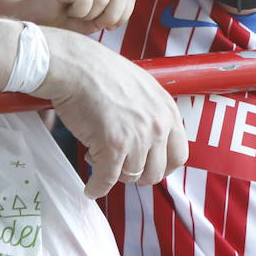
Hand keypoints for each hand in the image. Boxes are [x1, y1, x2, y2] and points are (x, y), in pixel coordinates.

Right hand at [0, 0, 133, 33]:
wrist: (33, 20)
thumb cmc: (64, 21)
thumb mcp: (94, 20)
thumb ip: (111, 14)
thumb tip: (121, 15)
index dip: (122, 14)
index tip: (106, 26)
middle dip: (111, 16)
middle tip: (94, 24)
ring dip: (89, 16)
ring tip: (74, 14)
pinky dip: (77, 13)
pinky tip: (65, 10)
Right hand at [34, 29, 187, 197]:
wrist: (76, 66)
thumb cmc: (100, 72)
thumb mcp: (140, 87)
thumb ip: (151, 112)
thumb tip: (149, 137)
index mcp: (166, 109)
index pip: (179, 154)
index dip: (162, 166)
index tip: (148, 167)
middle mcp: (157, 125)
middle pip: (157, 171)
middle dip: (138, 173)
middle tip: (121, 166)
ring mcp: (137, 137)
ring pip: (131, 176)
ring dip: (114, 174)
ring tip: (98, 156)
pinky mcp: (114, 147)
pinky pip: (107, 181)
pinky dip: (96, 188)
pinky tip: (90, 187)